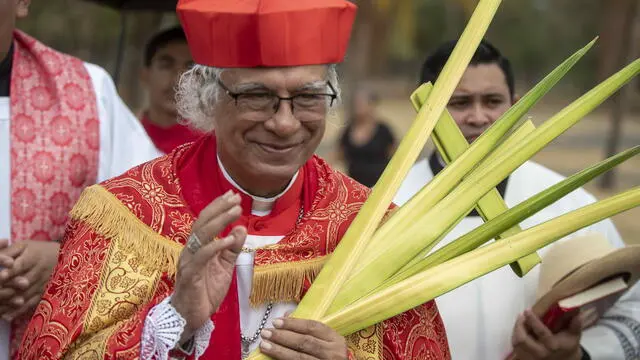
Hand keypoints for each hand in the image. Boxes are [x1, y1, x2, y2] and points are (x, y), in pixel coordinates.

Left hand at [0, 240, 59, 319]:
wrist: (63, 258)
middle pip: (21, 283)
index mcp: (34, 257)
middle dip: (6, 291)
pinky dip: (18, 311)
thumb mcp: (25, 246)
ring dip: (9, 303)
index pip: (21, 265)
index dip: (10, 272)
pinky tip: (6, 316)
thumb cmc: (38, 251)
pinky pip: (31, 304)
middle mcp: (40, 272)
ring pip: (24, 296)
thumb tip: (1, 260)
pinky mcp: (45, 294)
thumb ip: (9, 252)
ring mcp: (43, 285)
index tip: (1, 276)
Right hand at [171, 191, 246, 341]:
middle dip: (219, 209)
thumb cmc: (206, 291)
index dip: (218, 207)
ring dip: (220, 221)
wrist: (191, 317)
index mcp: (198, 247)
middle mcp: (190, 250)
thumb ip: (232, 248)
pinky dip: (216, 245)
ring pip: (202, 235)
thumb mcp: (225, 267)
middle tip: (236, 199)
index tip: (233, 195)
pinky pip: (202, 256)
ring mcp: (189, 261)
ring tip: (236, 212)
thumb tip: (241, 227)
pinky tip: (229, 238)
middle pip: (202, 223)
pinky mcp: (190, 275)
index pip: (206, 221)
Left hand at [259, 317, 347, 359]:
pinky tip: (273, 357)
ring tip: (264, 345)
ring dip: (279, 351)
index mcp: (335, 339)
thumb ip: (308, 327)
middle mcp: (332, 353)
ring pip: (299, 357)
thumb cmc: (330, 353)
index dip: (293, 323)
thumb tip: (286, 316)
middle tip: (266, 332)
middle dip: (283, 337)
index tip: (276, 322)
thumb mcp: (325, 339)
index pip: (312, 327)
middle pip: (305, 342)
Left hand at [511, 310, 582, 359]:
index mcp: (552, 345)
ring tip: (519, 321)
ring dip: (515, 330)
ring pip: (516, 343)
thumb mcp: (574, 336)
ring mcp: (531, 356)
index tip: (527, 310)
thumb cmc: (567, 346)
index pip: (540, 332)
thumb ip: (575, 325)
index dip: (532, 320)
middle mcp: (539, 351)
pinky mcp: (526, 358)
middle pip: (522, 339)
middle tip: (521, 316)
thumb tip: (578, 312)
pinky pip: (515, 347)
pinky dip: (515, 337)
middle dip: (519, 326)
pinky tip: (519, 329)